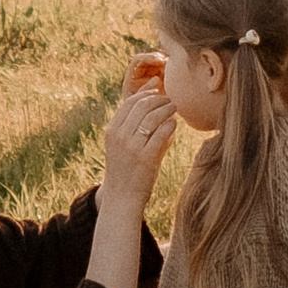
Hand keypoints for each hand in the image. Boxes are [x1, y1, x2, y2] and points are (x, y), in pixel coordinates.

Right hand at [100, 77, 176, 204]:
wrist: (122, 197)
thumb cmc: (126, 169)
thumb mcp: (122, 145)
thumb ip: (135, 125)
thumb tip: (155, 102)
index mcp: (112, 131)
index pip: (129, 103)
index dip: (145, 93)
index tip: (158, 89)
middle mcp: (120, 136)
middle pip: (141, 106)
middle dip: (158, 99)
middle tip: (170, 100)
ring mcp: (132, 147)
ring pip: (152, 117)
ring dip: (166, 109)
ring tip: (175, 108)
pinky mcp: (146, 158)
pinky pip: (161, 133)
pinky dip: (170, 124)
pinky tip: (174, 124)